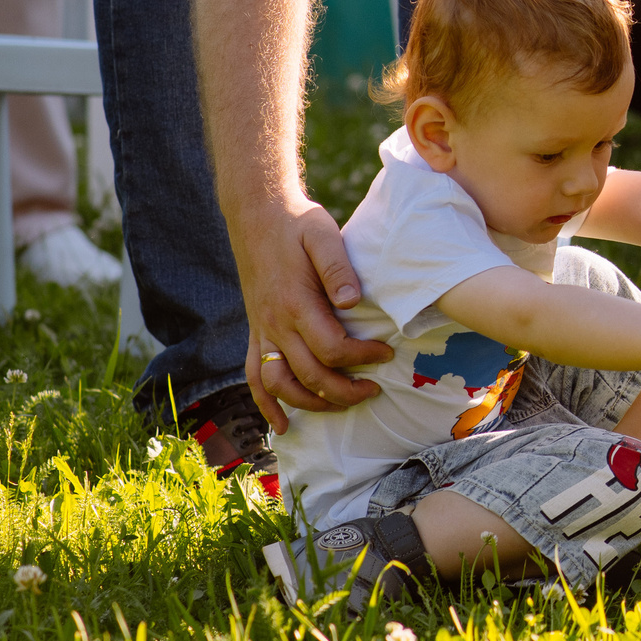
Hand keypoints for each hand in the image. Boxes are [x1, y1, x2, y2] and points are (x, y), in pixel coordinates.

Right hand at [237, 195, 394, 433]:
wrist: (257, 214)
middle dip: (344, 391)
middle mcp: (275, 323)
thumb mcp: (323, 235)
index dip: (362, 357)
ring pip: (279, 385)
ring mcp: (262, 330)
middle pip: (308, 376)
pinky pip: (253, 376)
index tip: (386, 353)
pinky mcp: (256, 331)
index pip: (331, 348)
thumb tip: (353, 302)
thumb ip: (338, 268)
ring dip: (309, 404)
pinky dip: (266, 404)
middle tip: (374, 389)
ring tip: (342, 405)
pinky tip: (282, 425)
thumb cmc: (297, 224)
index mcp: (296, 302)